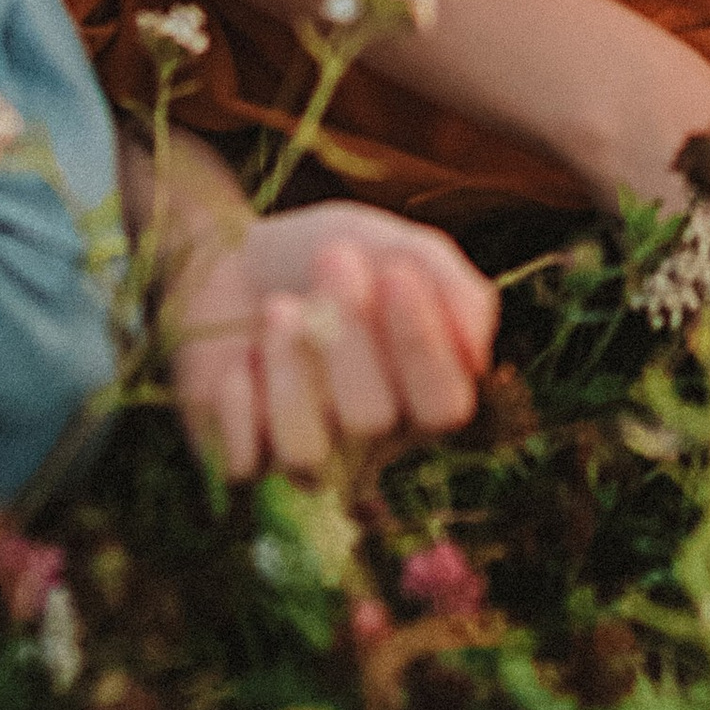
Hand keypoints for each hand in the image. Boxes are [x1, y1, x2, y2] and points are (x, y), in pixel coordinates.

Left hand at [166, 202, 500, 481]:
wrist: (230, 255)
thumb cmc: (327, 253)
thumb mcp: (400, 248)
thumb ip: (456, 292)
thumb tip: (479, 357)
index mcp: (423, 395)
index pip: (444, 408)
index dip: (422, 348)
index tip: (396, 275)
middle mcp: (373, 440)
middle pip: (373, 421)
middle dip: (349, 334)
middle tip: (331, 260)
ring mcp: (309, 456)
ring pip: (306, 453)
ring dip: (290, 368)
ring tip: (278, 307)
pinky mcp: (247, 460)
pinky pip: (245, 461)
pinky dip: (240, 398)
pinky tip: (243, 356)